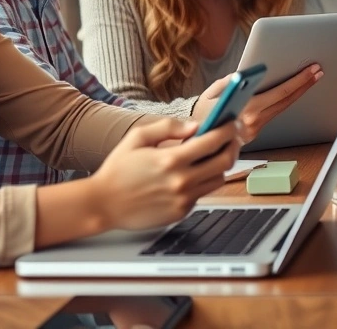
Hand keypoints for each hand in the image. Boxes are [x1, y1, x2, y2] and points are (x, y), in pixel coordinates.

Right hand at [90, 118, 240, 231]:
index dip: (228, 130)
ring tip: (213, 155)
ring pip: (218, 179)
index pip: (213, 141)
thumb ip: (168, 127)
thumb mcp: (137, 137)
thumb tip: (194, 126)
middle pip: (225, 161)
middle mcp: (181, 181)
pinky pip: (203, 194)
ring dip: (220, 165)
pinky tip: (193, 173)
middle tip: (231, 139)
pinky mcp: (181, 212)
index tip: (231, 123)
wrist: (103, 204)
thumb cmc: (118, 169)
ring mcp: (183, 199)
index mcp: (171, 159)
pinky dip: (203, 182)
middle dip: (233, 146)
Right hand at [189, 65, 323, 141]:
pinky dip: (283, 101)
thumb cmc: (201, 113)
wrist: (194, 141)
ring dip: (298, 92)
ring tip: (311, 78)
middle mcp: (253, 122)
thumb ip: (227, 81)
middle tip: (318, 70)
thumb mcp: (210, 93)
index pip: (280, 92)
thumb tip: (244, 74)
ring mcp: (255, 131)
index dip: (298, 80)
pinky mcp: (254, 135)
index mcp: (246, 110)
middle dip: (304, 84)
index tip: (310, 69)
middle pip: (286, 100)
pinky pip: (273, 115)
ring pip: (282, 108)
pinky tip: (293, 90)